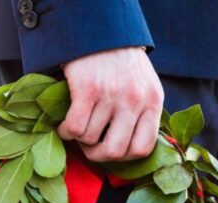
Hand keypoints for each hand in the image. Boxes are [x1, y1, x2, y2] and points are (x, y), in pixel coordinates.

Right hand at [58, 47, 163, 161]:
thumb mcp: (145, 85)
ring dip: (79, 141)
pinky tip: (64, 126)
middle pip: (115, 151)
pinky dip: (66, 132)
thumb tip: (131, 148)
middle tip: (89, 147)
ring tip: (77, 130)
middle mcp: (135, 100)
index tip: (112, 152)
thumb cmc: (122, 61)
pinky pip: (74, 127)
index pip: (143, 148)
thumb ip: (143, 113)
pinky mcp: (87, 89)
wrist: (102, 30)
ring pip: (90, 140)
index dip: (124, 157)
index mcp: (152, 101)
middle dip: (97, 155)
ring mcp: (111, 95)